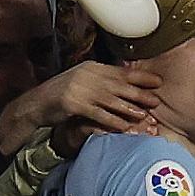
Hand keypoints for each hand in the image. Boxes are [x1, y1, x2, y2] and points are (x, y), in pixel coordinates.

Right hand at [0, 61, 161, 154]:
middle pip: (119, 85)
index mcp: (92, 67)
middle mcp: (88, 75)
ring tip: (144, 116)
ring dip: (129, 109)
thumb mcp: (85, 81)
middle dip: (139, 93)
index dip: (141, 77)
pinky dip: (113, 121)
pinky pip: (98, 114)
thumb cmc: (64, 94)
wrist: (36, 103)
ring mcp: (80, 89)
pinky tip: (124, 128)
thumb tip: (127, 80)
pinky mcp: (74, 104)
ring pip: (111, 100)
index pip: (121, 72)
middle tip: (156, 101)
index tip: (159, 81)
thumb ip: (103, 80)